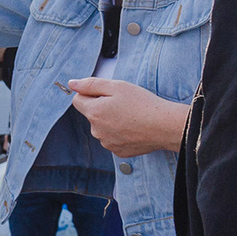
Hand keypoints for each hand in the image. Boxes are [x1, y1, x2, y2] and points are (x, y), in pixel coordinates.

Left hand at [63, 77, 192, 160]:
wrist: (164, 126)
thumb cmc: (143, 104)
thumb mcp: (117, 86)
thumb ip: (91, 84)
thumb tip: (72, 84)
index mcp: (94, 112)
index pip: (78, 100)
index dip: (91, 93)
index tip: (107, 93)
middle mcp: (96, 131)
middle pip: (92, 115)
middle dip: (102, 108)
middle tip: (123, 103)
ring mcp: (107, 143)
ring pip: (102, 128)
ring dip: (111, 121)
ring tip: (131, 116)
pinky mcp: (118, 151)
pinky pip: (113, 139)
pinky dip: (120, 133)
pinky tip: (134, 128)